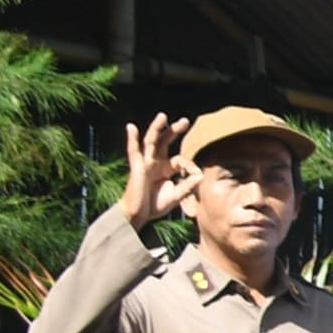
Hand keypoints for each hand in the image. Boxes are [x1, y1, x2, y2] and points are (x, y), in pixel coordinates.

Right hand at [115, 113, 189, 229]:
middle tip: (186, 121)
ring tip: (163, 116)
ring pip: (151, 142)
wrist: (138, 215)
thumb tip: (201, 174)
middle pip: (165, 142)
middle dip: (174, 131)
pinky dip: (131, 138)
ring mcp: (145, 164)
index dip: (190, 165)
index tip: (197, 175)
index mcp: (166, 169)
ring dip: (157, 128)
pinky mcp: (137, 168)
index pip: (181, 160)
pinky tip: (130, 126)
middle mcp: (156, 163)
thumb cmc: (155, 205)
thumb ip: (188, 185)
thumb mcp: (177, 195)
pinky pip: (133, 151)